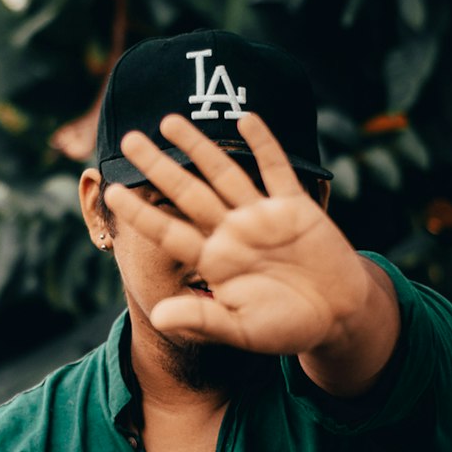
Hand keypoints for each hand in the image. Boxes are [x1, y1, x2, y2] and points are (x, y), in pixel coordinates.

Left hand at [104, 112, 374, 358]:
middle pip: (188, 193)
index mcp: (216, 261)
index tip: (112, 192)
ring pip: (224, 173)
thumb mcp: (242, 330)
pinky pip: (276, 170)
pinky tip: (246, 120)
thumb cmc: (287, 327)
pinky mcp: (295, 207)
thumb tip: (158, 316)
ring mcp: (262, 216)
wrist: (339, 317)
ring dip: (199, 147)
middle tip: (129, 139)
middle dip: (159, 166)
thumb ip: (203, 320)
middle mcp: (233, 233)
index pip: (170, 231)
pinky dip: (263, 144)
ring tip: (169, 120)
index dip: (142, 212)